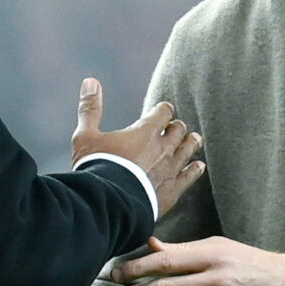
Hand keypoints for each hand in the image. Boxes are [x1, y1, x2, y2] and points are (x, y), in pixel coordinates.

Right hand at [71, 78, 206, 219]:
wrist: (108, 203)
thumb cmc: (96, 168)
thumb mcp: (86, 136)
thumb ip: (90, 108)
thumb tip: (90, 81)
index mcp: (145, 131)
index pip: (163, 112)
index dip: (163, 110)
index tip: (162, 110)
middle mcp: (163, 148)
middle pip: (178, 130)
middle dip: (177, 127)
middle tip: (176, 127)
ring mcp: (170, 170)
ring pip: (188, 150)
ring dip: (190, 143)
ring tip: (194, 139)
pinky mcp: (172, 191)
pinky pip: (189, 176)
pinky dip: (194, 169)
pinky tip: (199, 167)